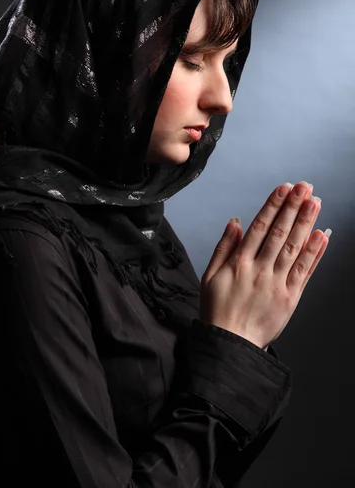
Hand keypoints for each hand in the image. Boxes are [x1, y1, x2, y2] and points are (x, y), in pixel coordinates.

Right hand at [200, 182, 329, 348]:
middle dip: (293, 207)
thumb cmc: (217, 310)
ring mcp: (277, 284)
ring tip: (315, 203)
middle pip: (280, 233)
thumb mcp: (210, 276)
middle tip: (304, 188)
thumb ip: (223, 247)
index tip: (284, 189)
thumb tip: (235, 222)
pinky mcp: (290, 298)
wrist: (231, 344)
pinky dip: (315, 253)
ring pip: (294, 248)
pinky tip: (322, 236)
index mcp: (239, 263)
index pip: (260, 227)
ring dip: (306, 223)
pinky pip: (305, 272)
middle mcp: (260, 270)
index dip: (274, 206)